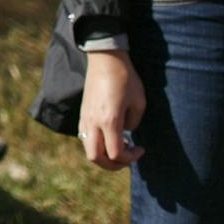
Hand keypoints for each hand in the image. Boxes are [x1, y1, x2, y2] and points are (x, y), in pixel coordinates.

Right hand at [78, 50, 145, 170]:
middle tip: (127, 158)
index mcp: (109, 121)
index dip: (131, 158)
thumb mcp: (139, 102)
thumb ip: (133, 123)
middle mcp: (93, 122)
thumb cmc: (125, 78)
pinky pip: (86, 138)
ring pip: (88, 150)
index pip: (116, 154)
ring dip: (104, 155)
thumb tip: (126, 132)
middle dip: (113, 165)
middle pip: (96, 158)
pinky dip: (97, 144)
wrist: (104, 58)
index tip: (141, 149)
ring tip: (119, 147)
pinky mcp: (82, 113)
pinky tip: (109, 135)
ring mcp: (85, 118)